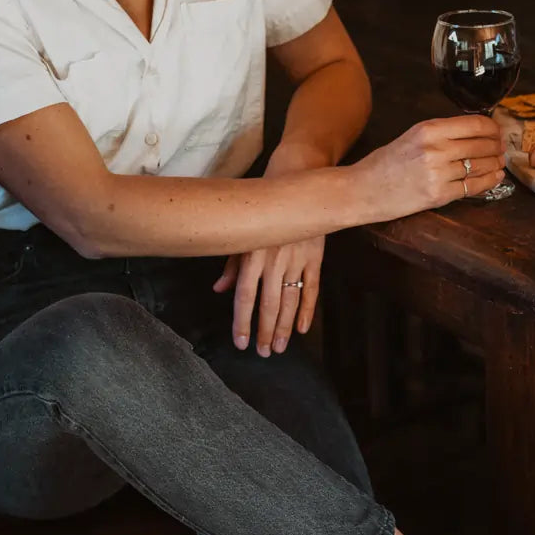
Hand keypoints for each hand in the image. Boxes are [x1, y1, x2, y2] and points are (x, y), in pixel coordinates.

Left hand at [214, 143, 328, 353]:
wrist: (297, 181)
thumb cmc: (262, 207)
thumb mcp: (242, 233)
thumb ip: (232, 264)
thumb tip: (219, 290)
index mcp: (253, 255)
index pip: (244, 297)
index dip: (241, 322)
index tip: (240, 342)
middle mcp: (274, 260)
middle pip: (268, 304)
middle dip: (264, 331)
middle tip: (263, 353)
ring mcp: (296, 260)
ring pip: (290, 301)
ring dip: (283, 327)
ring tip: (278, 348)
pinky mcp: (315, 257)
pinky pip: (312, 289)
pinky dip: (307, 310)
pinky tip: (301, 329)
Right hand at [353, 115, 505, 220]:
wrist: (363, 190)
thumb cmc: (385, 164)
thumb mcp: (411, 137)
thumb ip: (440, 134)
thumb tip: (472, 133)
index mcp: (428, 129)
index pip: (474, 124)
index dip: (493, 128)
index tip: (498, 132)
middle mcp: (435, 149)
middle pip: (481, 145)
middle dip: (497, 147)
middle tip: (502, 149)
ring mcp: (438, 173)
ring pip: (479, 166)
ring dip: (495, 165)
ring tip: (499, 164)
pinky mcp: (438, 195)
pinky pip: (472, 187)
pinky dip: (488, 182)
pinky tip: (495, 178)